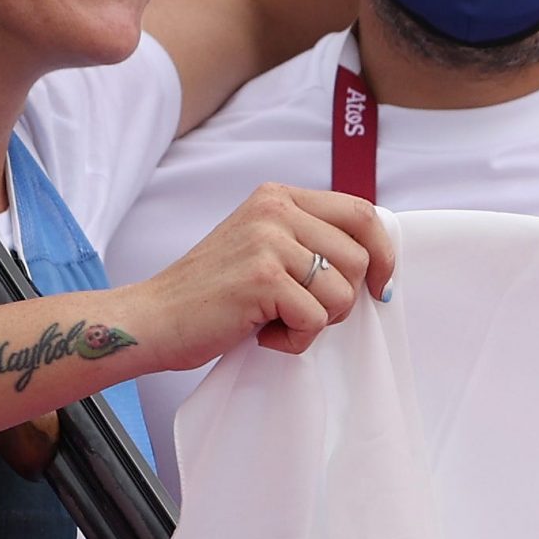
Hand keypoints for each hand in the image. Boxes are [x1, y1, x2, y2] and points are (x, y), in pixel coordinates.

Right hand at [128, 183, 396, 366]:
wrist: (155, 319)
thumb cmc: (211, 295)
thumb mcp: (262, 247)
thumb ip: (307, 241)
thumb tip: (374, 261)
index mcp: (278, 197)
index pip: (361, 212)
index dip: (383, 253)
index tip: (380, 286)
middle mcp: (275, 210)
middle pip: (359, 258)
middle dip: (342, 299)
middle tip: (299, 312)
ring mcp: (268, 242)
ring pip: (342, 293)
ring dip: (315, 322)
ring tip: (274, 321)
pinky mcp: (264, 278)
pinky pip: (316, 320)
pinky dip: (294, 341)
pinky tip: (261, 334)